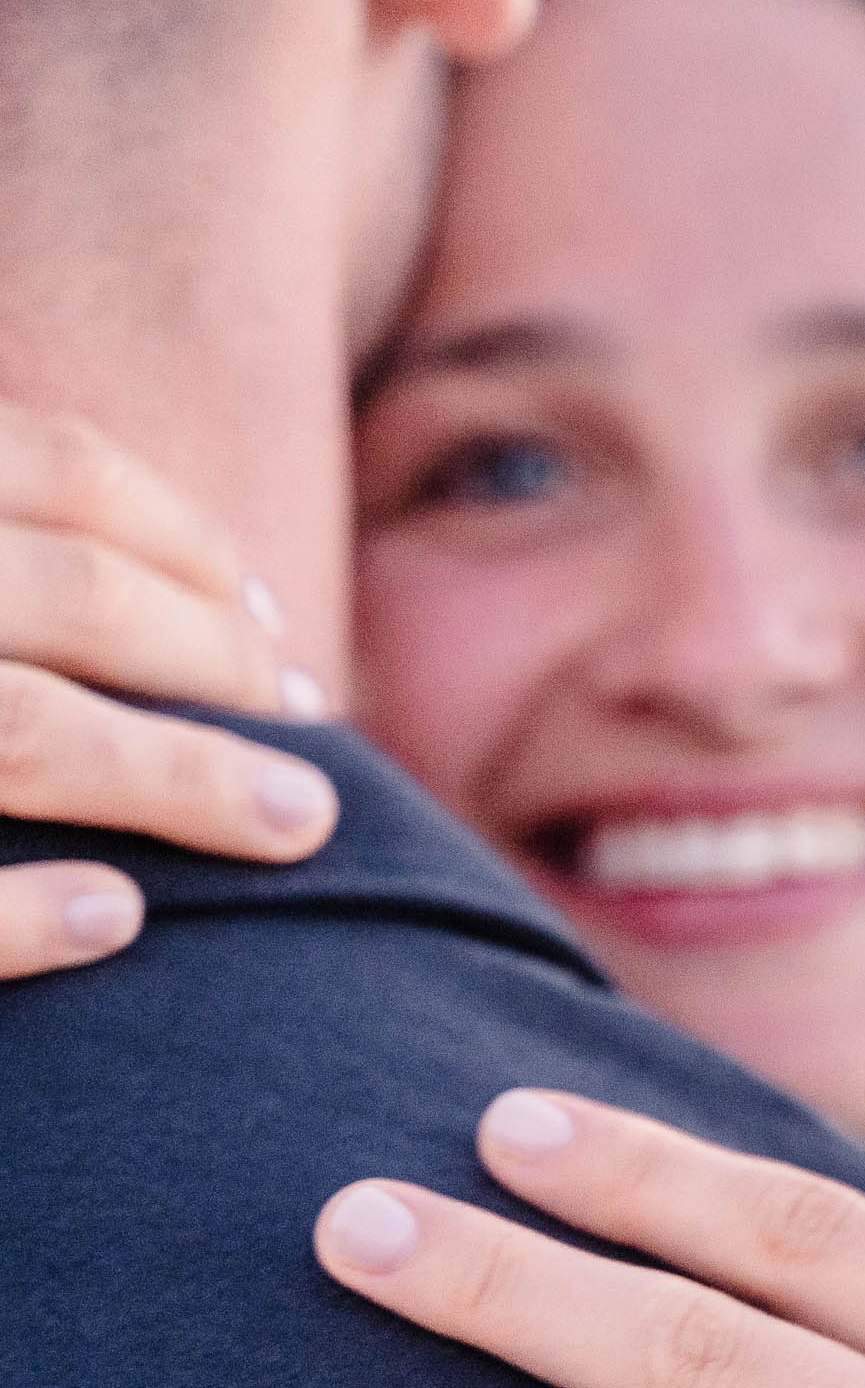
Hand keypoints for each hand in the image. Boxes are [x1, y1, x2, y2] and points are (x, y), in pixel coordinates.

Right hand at [0, 408, 339, 977]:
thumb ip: (15, 551)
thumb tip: (185, 602)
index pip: (63, 468)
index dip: (184, 543)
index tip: (268, 620)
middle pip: (77, 596)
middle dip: (222, 665)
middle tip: (311, 726)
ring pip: (25, 735)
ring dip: (179, 778)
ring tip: (295, 821)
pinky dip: (25, 911)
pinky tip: (122, 920)